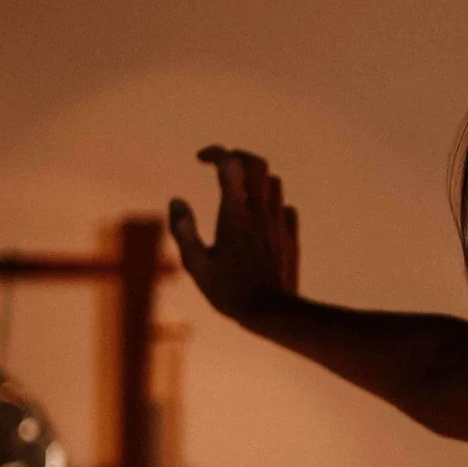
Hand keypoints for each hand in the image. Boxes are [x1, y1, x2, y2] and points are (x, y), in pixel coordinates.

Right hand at [167, 146, 298, 324]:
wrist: (273, 313)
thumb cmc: (230, 292)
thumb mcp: (196, 265)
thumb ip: (183, 230)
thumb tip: (176, 201)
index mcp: (234, 216)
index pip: (230, 164)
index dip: (216, 153)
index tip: (201, 158)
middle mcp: (259, 213)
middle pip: (257, 164)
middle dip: (238, 156)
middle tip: (222, 166)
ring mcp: (278, 223)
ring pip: (274, 182)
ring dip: (255, 179)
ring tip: (238, 191)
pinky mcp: (291, 236)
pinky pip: (286, 207)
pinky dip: (272, 203)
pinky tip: (260, 217)